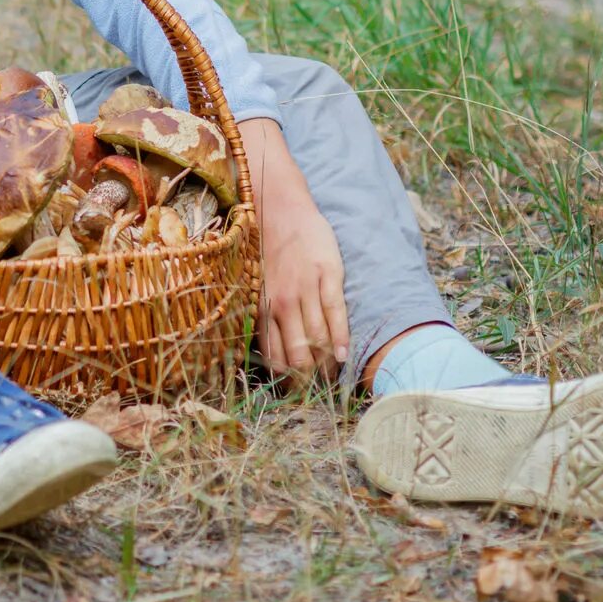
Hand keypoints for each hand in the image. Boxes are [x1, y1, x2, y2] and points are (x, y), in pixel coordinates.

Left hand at [243, 117, 348, 385]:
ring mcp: (305, 289)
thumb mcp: (258, 287)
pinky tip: (344, 356)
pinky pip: (335, 314)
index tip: (297, 392)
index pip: (275, 356)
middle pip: (299, 355)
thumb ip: (265, 317)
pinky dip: (340, 338)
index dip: (287, 380)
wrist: (281, 209)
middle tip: (319, 391)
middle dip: (309, 380)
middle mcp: (282, 302)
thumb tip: (271, 354)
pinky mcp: (327, 276)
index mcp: (263, 308)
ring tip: (334, 377)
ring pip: (318, 338)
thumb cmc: (269, 251)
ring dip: (328, 364)